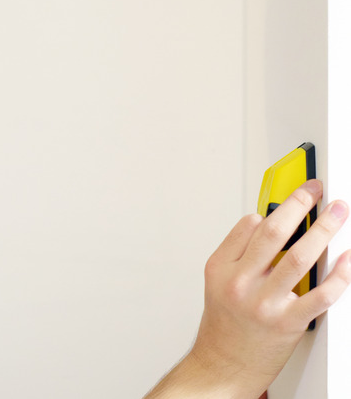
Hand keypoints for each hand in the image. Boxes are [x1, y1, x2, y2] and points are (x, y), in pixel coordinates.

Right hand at [145, 180, 350, 397]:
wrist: (224, 365)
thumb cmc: (224, 326)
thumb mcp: (217, 283)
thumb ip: (238, 254)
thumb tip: (266, 226)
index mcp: (221, 269)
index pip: (248, 226)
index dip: (272, 209)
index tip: (290, 199)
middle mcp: (241, 284)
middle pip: (273, 234)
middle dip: (298, 205)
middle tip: (315, 191)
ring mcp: (266, 303)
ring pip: (299, 257)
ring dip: (324, 230)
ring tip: (337, 213)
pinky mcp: (289, 322)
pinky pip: (322, 295)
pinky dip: (340, 274)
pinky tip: (347, 259)